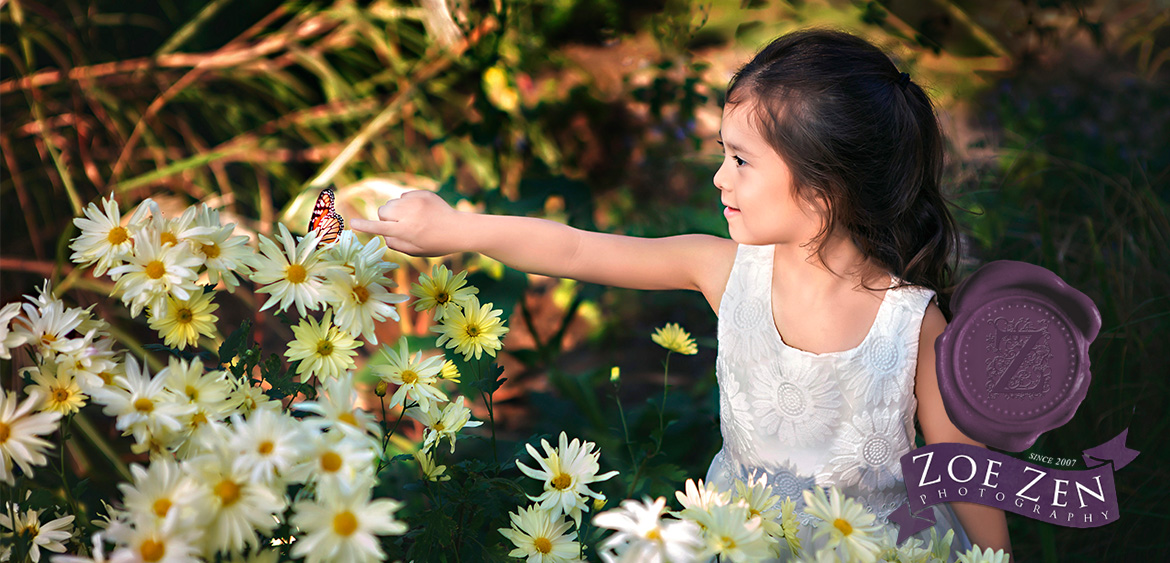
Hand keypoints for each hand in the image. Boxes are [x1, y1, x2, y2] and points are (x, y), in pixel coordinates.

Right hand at [349, 190, 465, 256]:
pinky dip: (407, 203)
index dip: (364, 226)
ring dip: (395, 211)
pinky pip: (403, 196)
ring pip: (391, 203)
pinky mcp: (422, 193)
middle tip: (400, 226)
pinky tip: (420, 211)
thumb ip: (396, 244)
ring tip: (412, 219)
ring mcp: (416, 201)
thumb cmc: (436, 244)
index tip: (352, 223)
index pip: (380, 228)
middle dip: (386, 218)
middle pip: (382, 211)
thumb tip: (383, 234)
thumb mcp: (416, 251)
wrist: (459, 229)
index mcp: (407, 231)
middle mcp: (409, 214)